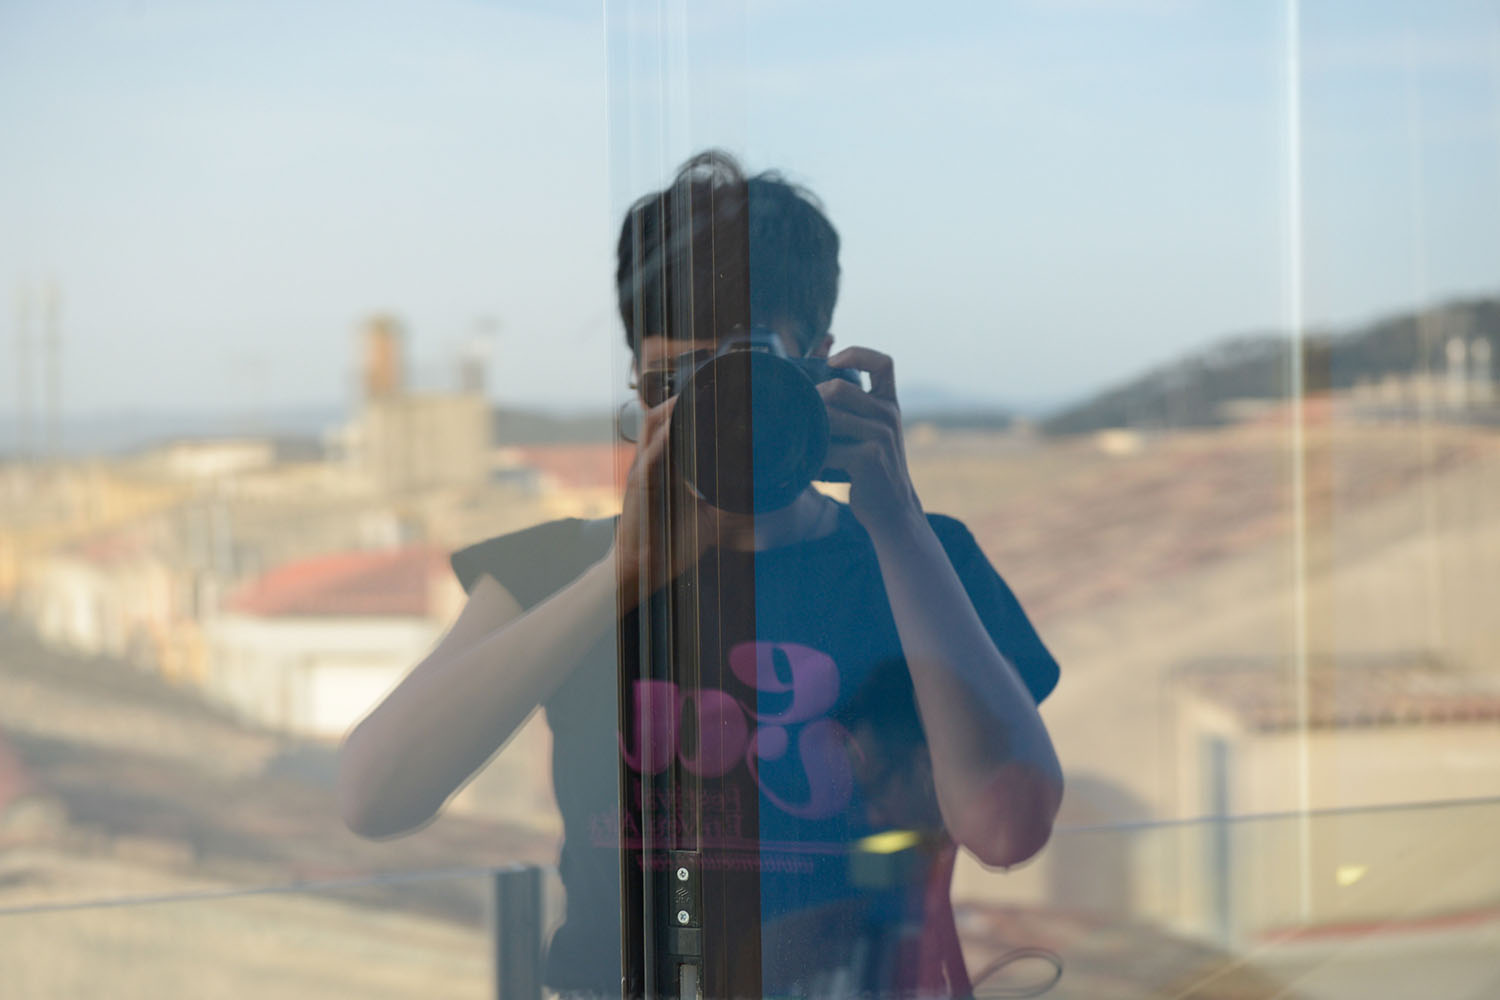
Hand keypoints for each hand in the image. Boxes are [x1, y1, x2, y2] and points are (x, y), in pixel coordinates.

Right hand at [613, 397, 714, 606]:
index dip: (688, 405)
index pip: (673, 425)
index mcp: (665, 467)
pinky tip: (675, 430)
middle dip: (679, 398)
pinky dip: (662, 442)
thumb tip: (761, 499)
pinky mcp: (638, 488)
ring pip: (652, 429)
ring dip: (671, 411)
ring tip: (693, 395)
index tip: (713, 390)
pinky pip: (649, 458)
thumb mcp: (707, 519)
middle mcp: (651, 464)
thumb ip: (729, 505)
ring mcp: (642, 473)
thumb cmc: (670, 543)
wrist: (642, 568)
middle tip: (707, 383)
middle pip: (658, 417)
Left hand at [818, 346, 922, 532]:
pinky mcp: (870, 457)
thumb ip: (853, 408)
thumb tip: (816, 382)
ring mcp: (881, 436)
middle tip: (803, 417)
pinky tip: (812, 467)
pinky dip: (815, 458)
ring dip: (811, 430)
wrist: (892, 507)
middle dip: (814, 400)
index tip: (833, 363)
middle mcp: (888, 415)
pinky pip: (829, 448)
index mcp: (889, 403)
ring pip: (830, 416)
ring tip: (806, 443)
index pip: (883, 363)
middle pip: (840, 388)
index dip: (856, 355)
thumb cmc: (871, 467)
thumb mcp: (871, 431)